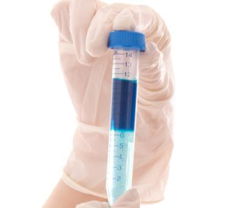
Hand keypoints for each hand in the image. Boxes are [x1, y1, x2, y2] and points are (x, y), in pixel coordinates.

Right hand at [51, 0, 173, 202]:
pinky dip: (65, 27)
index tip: (115, 40)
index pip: (142, 15)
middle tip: (94, 55)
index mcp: (154, 36)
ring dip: (80, 28)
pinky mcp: (75, 35)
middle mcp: (127, 25)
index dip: (126, 20)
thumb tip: (147, 48)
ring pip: (82, 4)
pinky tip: (77, 53)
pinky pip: (63, 12)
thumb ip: (154, 71)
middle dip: (98, 28)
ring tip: (88, 60)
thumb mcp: (157, 96)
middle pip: (108, 8)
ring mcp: (99, 28)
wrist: (115, 129)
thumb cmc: (145, 113)